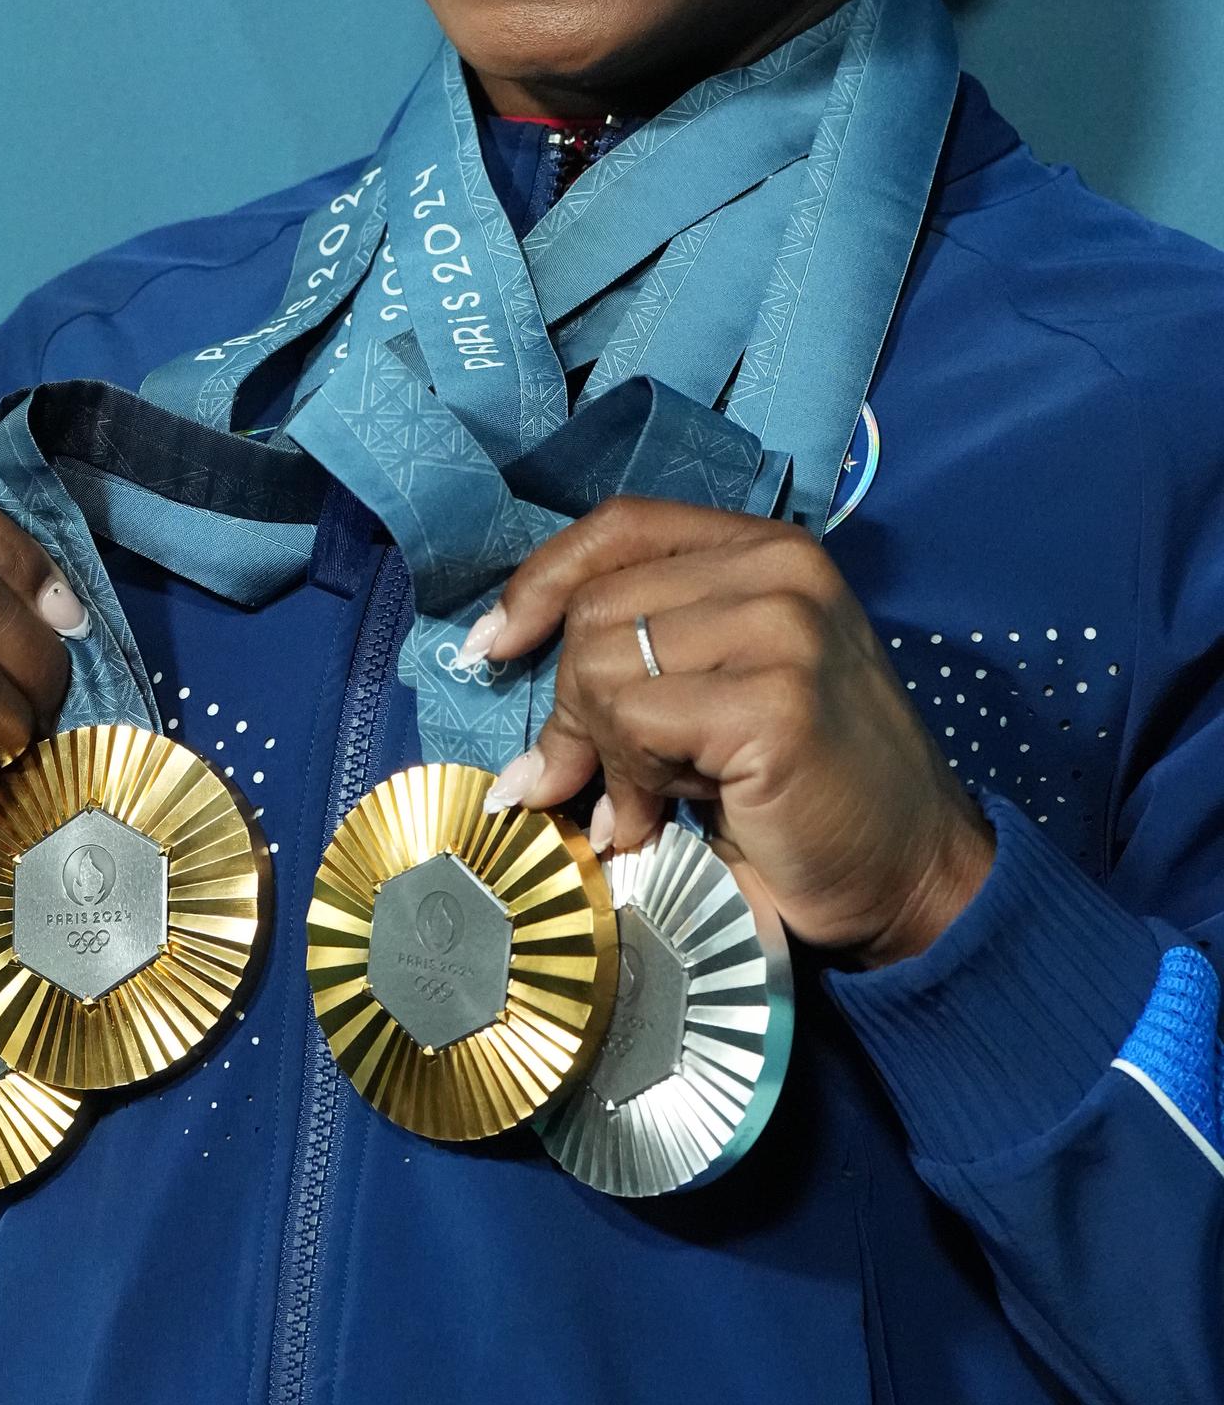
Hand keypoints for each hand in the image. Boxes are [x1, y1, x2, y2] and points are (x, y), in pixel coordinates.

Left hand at [468, 496, 994, 967]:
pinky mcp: (776, 701)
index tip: (492, 646)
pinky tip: (658, 823)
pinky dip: (628, 783)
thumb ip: (634, 652)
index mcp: (767, 548)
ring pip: (602, 664)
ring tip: (639, 808)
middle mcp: (781, 568)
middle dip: (569, 707)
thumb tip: (498, 659)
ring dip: (601, 755)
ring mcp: (784, 628)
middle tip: (584, 785)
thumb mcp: (715, 688)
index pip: (619, 526)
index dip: (540, 581)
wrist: (913, 878)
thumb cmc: (803, 789)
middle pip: (596, 606)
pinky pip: (635, 723)